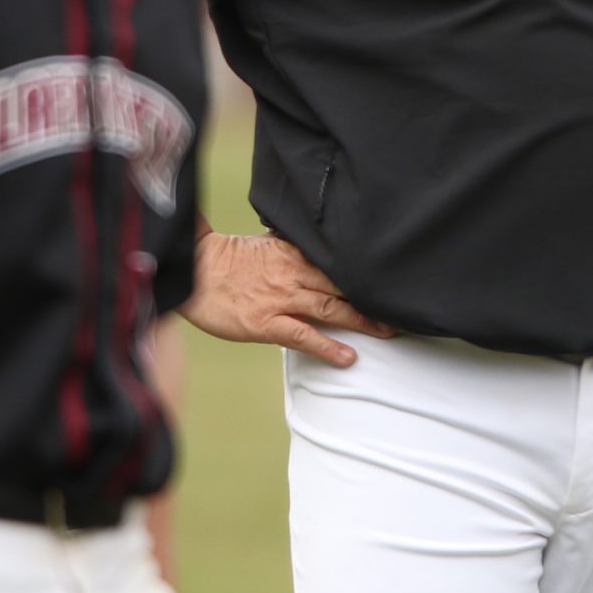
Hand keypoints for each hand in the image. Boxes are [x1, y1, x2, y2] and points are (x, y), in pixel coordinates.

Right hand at [181, 232, 398, 367]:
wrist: (191, 272)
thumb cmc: (218, 259)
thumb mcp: (257, 243)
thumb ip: (284, 243)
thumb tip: (298, 235)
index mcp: (291, 251)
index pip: (336, 261)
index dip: (364, 271)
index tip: (388, 277)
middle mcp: (292, 273)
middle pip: (342, 285)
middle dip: (373, 297)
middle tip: (402, 308)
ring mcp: (280, 299)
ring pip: (331, 309)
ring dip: (362, 321)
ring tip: (388, 331)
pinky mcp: (266, 323)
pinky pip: (304, 336)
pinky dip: (329, 347)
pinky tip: (348, 357)